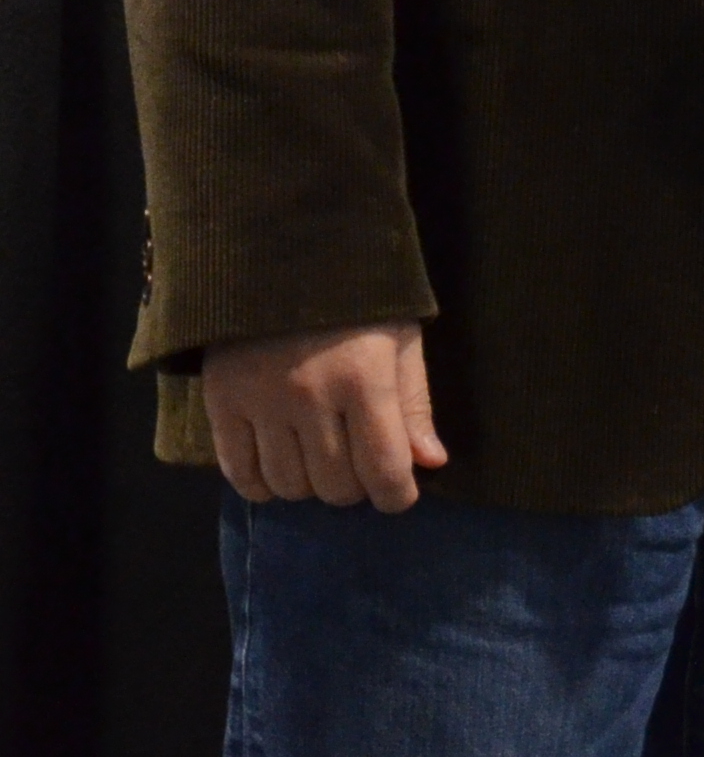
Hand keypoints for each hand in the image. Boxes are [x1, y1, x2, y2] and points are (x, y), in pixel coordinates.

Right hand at [201, 320, 443, 510]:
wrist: (278, 259)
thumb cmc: (356, 300)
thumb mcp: (401, 339)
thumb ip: (414, 404)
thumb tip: (430, 462)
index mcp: (365, 379)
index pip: (383, 468)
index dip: (397, 496)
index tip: (399, 496)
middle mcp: (311, 398)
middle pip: (335, 485)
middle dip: (356, 487)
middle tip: (359, 466)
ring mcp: (261, 404)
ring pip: (289, 486)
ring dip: (311, 486)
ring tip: (321, 460)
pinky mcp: (221, 405)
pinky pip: (239, 474)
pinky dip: (262, 485)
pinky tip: (280, 469)